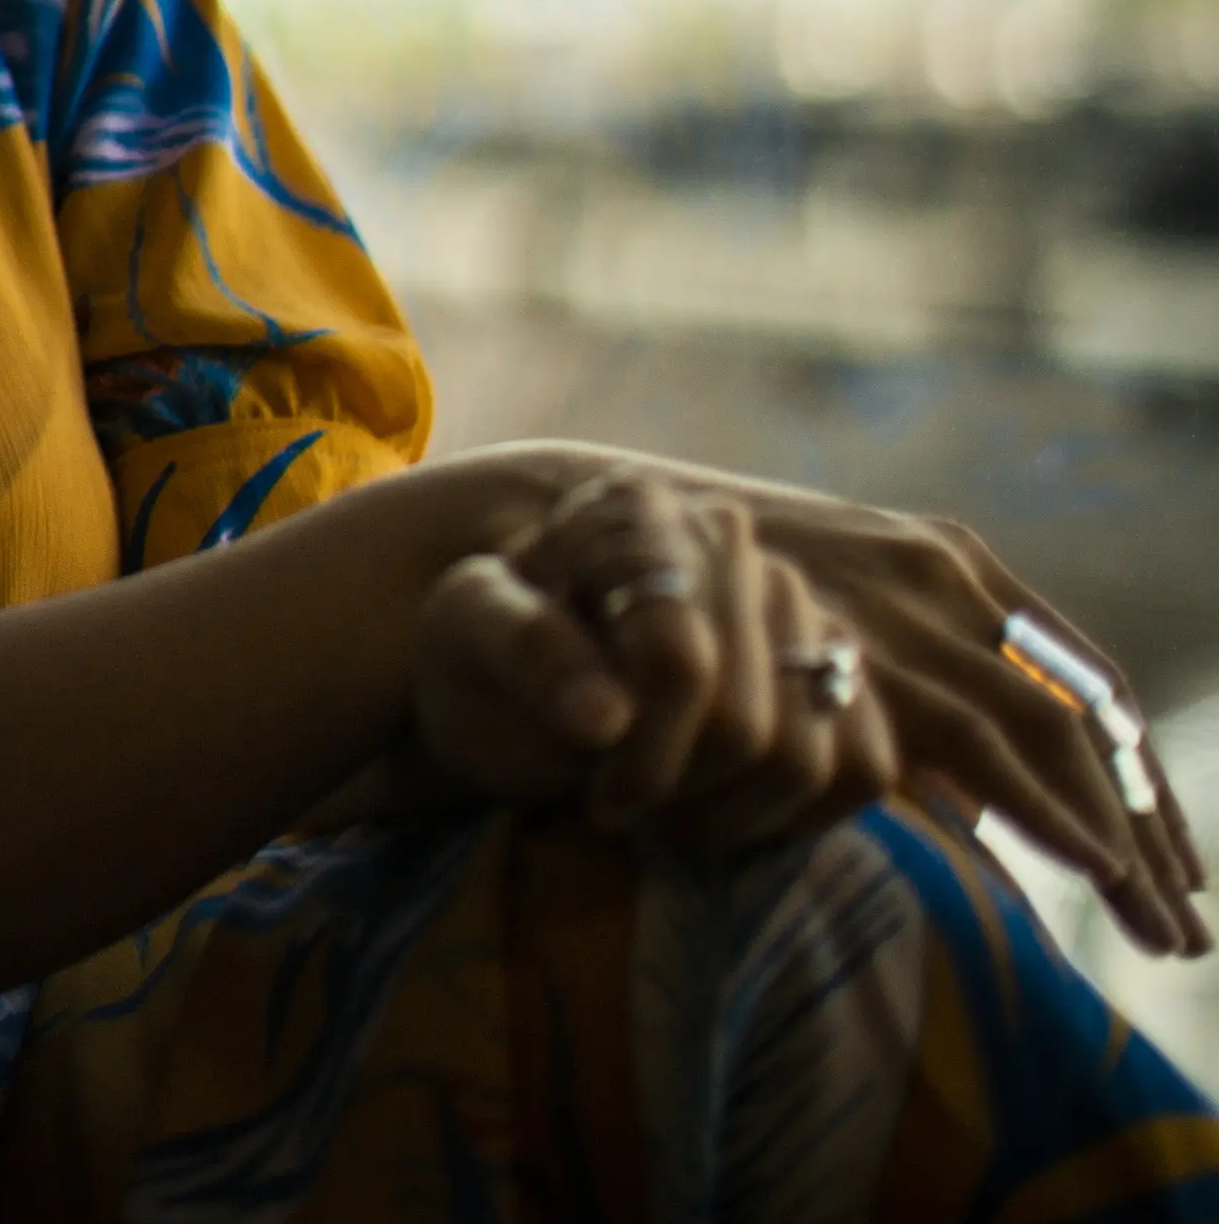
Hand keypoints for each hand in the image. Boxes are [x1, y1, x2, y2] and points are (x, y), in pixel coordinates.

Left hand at [400, 469, 893, 851]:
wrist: (511, 680)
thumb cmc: (482, 652)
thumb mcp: (464, 632)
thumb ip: (525, 650)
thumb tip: (606, 716)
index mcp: (635, 515)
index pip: (682, 660)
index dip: (646, 757)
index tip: (600, 799)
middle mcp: (727, 538)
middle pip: (750, 723)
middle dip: (680, 793)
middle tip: (624, 806)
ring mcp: (790, 600)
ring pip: (810, 753)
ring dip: (733, 814)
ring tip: (668, 810)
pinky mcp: (830, 664)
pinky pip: (867, 762)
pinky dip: (802, 815)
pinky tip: (730, 810)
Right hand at [712, 478, 1209, 959]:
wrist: (607, 526)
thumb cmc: (713, 585)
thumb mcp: (837, 611)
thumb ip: (906, 677)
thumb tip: (975, 796)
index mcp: (953, 562)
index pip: (1076, 679)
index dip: (1132, 771)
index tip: (1174, 856)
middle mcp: (947, 579)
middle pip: (1081, 712)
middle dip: (1146, 822)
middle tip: (1187, 921)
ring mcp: (909, 614)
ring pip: (1050, 734)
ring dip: (1117, 833)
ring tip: (1164, 923)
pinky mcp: (867, 654)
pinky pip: (978, 744)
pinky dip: (1045, 806)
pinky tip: (1088, 863)